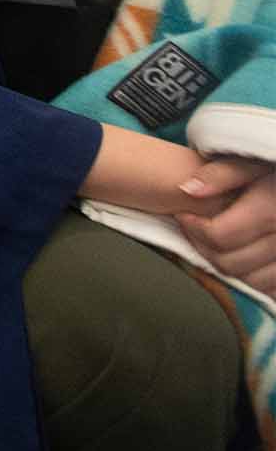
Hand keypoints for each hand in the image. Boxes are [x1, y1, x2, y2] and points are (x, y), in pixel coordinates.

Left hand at [176, 158, 275, 285]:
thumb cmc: (274, 169)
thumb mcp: (252, 161)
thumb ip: (221, 173)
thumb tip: (187, 189)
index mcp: (272, 210)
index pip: (219, 236)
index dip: (193, 228)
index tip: (184, 215)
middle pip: (230, 263)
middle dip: (204, 248)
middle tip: (195, 230)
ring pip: (249, 282)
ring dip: (226, 267)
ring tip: (218, 243)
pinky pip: (270, 289)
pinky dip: (252, 279)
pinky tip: (242, 257)